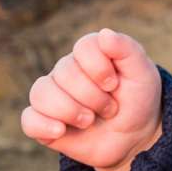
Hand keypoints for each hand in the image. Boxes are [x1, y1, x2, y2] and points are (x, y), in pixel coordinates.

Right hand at [19, 28, 162, 170]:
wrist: (134, 137)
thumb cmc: (137, 101)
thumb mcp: (142, 74)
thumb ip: (127, 50)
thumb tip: (105, 34)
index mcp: (89, 53)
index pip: (83, 48)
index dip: (99, 68)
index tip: (114, 85)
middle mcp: (65, 70)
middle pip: (64, 73)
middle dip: (93, 97)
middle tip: (110, 108)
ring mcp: (52, 95)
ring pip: (41, 94)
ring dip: (70, 111)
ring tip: (89, 121)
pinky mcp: (44, 121)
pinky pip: (28, 119)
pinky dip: (43, 125)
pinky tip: (60, 131)